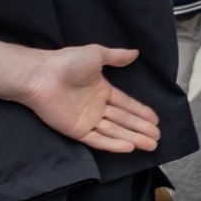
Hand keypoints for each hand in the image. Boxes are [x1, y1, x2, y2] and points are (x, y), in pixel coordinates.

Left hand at [18, 44, 158, 154]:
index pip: (126, 104)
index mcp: (102, 90)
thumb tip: (136, 53)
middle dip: (142, 128)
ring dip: (134, 138)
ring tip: (151, 144)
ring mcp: (87, 120)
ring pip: (115, 132)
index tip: (156, 120)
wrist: (42, 75)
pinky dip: (113, 144)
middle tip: (158, 136)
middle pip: (124, 120)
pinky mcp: (77, 131)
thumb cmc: (68, 63)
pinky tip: (129, 147)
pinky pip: (98, 139)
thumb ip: (116, 57)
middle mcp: (97, 107)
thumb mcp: (96, 54)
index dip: (141, 112)